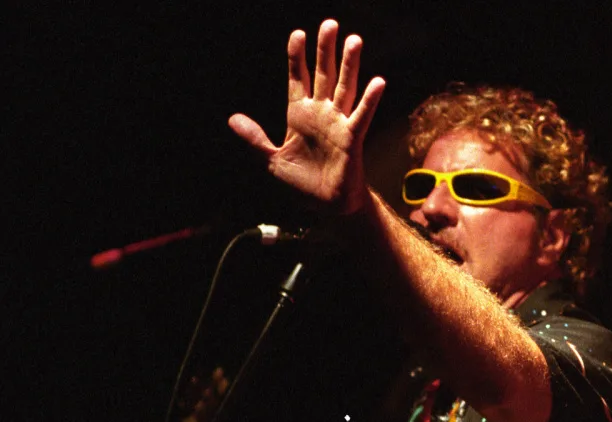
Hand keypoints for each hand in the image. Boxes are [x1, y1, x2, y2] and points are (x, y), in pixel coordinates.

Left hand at [229, 19, 384, 214]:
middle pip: (324, 75)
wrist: (325, 207)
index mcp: (299, 116)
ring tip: (354, 40)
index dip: (297, 57)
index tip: (298, 34)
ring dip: (349, 65)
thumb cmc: (302, 185)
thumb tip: (233, 119)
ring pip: (345, 88)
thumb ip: (254, 139)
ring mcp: (338, 125)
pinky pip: (361, 116)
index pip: (297, 79)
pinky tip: (377, 82)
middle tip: (329, 24)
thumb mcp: (271, 162)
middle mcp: (320, 115)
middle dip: (325, 50)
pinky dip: (370, 100)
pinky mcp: (351, 139)